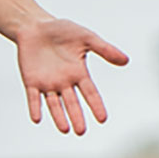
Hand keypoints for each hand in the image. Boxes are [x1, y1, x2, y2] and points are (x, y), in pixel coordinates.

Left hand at [16, 20, 128, 135]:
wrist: (35, 26)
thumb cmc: (62, 31)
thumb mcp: (86, 37)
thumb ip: (105, 49)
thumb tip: (126, 61)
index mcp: (79, 73)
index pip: (90, 93)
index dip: (96, 105)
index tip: (102, 119)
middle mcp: (64, 82)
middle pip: (72, 103)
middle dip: (76, 117)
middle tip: (81, 131)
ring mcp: (47, 83)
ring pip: (54, 104)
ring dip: (59, 117)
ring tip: (65, 130)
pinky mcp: (31, 81)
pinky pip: (33, 97)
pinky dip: (35, 108)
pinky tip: (37, 118)